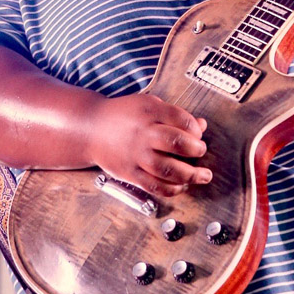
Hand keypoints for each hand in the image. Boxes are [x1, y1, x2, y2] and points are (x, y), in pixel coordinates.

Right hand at [89, 93, 210, 196]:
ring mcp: (135, 155)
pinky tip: (182, 186)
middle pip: (177, 143)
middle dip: (196, 150)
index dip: (196, 130)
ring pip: (168, 169)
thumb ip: (175, 115)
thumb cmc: (124, 115)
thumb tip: (201, 125)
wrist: (91, 128)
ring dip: (191, 175)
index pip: (182, 120)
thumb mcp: (149, 104)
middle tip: (200, 151)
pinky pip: (154, 186)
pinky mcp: (129, 173)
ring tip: (203, 175)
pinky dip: (172, 189)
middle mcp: (143, 133)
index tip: (198, 134)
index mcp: (150, 111)